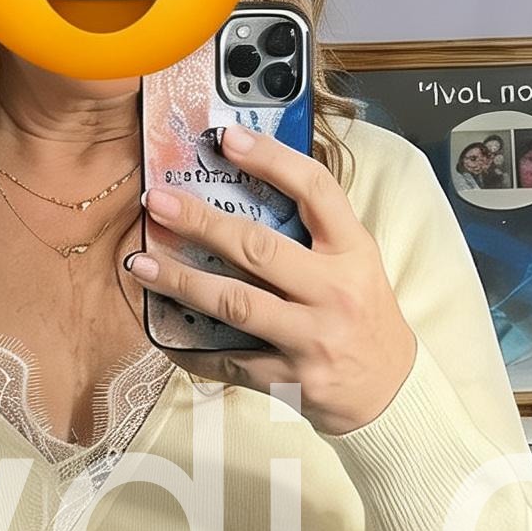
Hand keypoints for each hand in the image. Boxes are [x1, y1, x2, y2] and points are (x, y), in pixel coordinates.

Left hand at [124, 123, 417, 436]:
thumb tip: (249, 187)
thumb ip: (316, 231)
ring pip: (234, 303)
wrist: (391, 391)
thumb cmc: (365, 317)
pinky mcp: (290, 378)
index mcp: (353, 252)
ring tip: (141, 263)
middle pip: (257, 247)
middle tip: (157, 202)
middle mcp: (334, 291)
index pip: (315, 190)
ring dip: (180, 280)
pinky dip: (190, 347)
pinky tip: (163, 330)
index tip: (226, 139)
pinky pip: (228, 359)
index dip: (270, 159)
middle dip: (200, 222)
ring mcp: (311, 337)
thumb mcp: (357, 264)